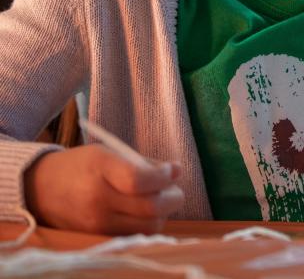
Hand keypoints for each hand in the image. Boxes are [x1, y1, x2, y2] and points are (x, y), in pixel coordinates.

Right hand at [23, 145, 183, 234]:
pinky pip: (135, 235)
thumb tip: (176, 171)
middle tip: (173, 188)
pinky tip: (143, 212)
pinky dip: (147, 224)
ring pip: (148, 226)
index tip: (172, 170)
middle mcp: (97, 199)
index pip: (140, 180)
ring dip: (162, 213)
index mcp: (100, 168)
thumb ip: (144, 162)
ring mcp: (97, 222)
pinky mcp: (98, 237)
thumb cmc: (82, 166)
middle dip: (173, 197)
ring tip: (158, 200)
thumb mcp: (110, 152)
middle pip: (151, 207)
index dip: (164, 177)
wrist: (41, 189)